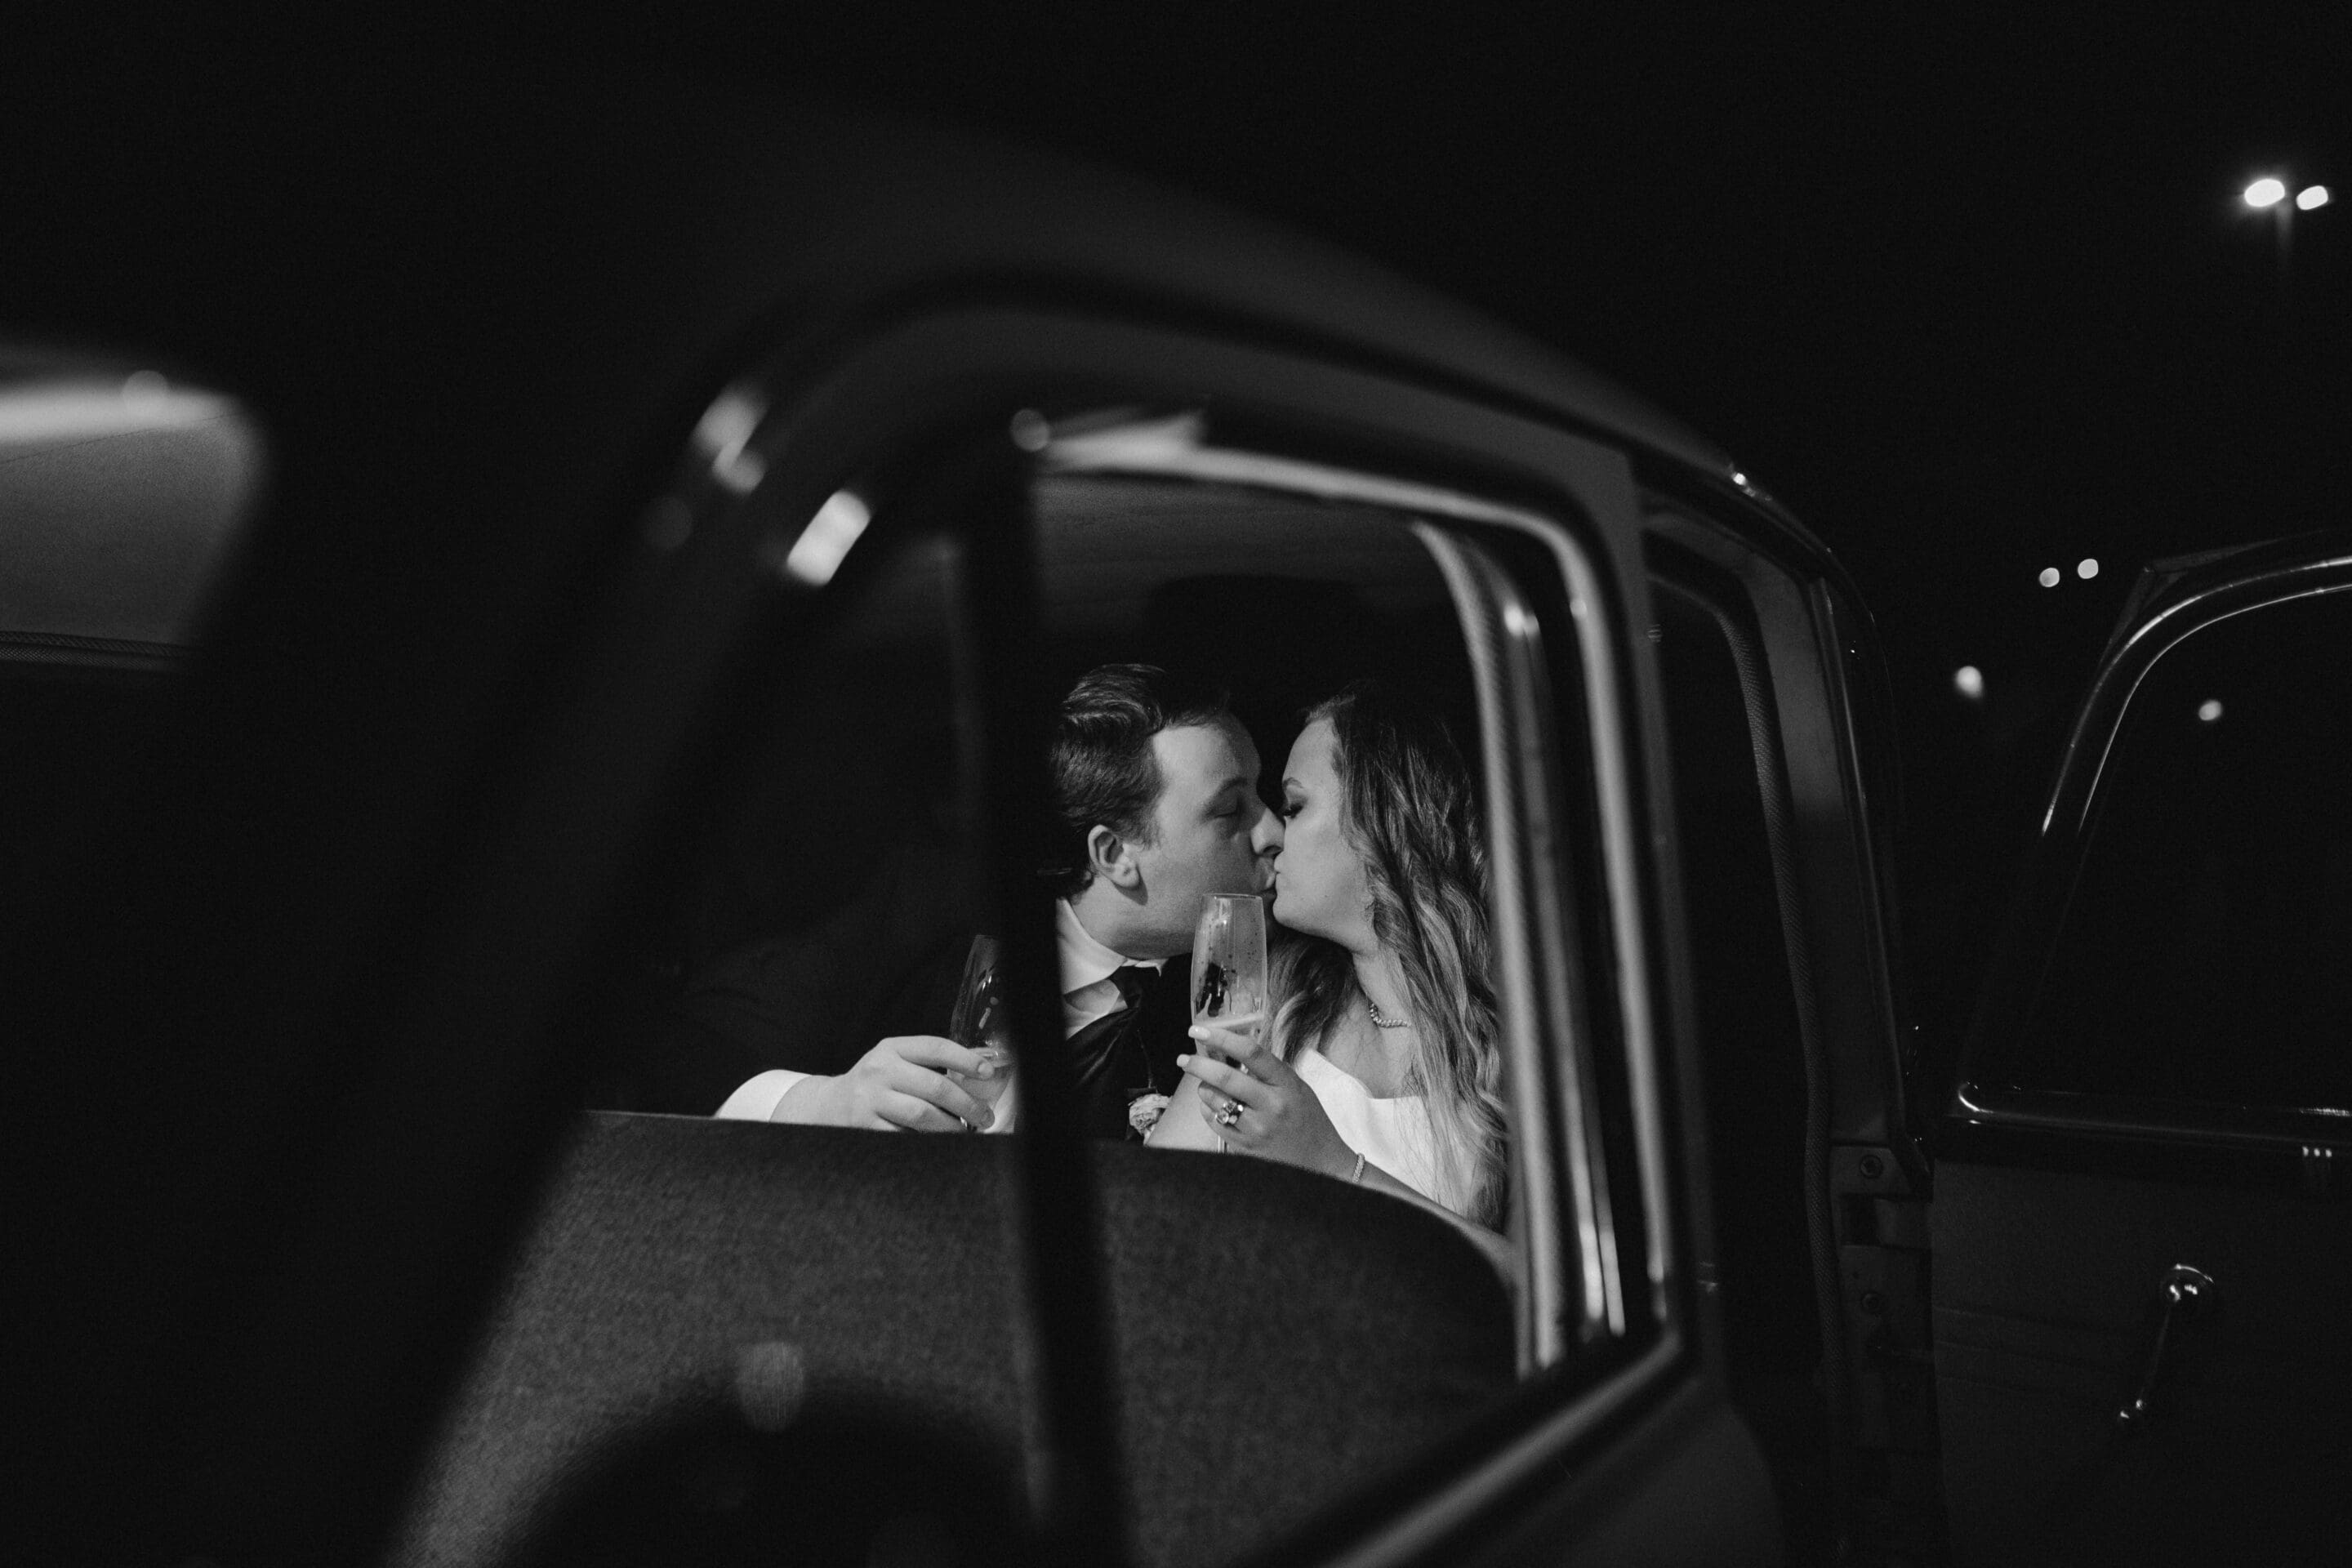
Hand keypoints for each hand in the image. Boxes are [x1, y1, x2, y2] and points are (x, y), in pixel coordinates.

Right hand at [779, 1035, 1000, 1131]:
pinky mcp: (864, 1126)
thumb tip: (976, 1080)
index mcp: (892, 1049)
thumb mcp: (893, 1063)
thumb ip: (925, 1065)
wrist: (828, 1106)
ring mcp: (870, 1099)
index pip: (936, 1048)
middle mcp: (880, 1070)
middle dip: (967, 1104)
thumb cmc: (873, 1084)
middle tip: (984, 1116)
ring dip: (950, 1127)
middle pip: (935, 1087)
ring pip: (922, 1115)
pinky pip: (905, 1137)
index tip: (988, 1072)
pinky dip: (926, 1142)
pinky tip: (938, 1143)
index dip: (966, 1059)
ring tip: (965, 1132)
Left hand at [1177, 1023, 1353, 1177]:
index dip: (1221, 1038)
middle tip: (1184, 1059)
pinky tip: (1214, 1106)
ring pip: (1214, 1100)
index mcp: (1286, 1084)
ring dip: (1204, 1088)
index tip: (1199, 1031)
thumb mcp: (1296, 1087)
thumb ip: (1267, 1070)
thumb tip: (1228, 1048)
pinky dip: (1207, 1109)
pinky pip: (1214, 1122)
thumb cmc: (1308, 1119)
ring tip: (1208, 1086)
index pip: (1250, 1053)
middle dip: (1197, 1064)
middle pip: (1225, 1077)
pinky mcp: (1245, 1147)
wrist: (1321, 1162)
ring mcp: (1257, 1129)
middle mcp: (1271, 1105)